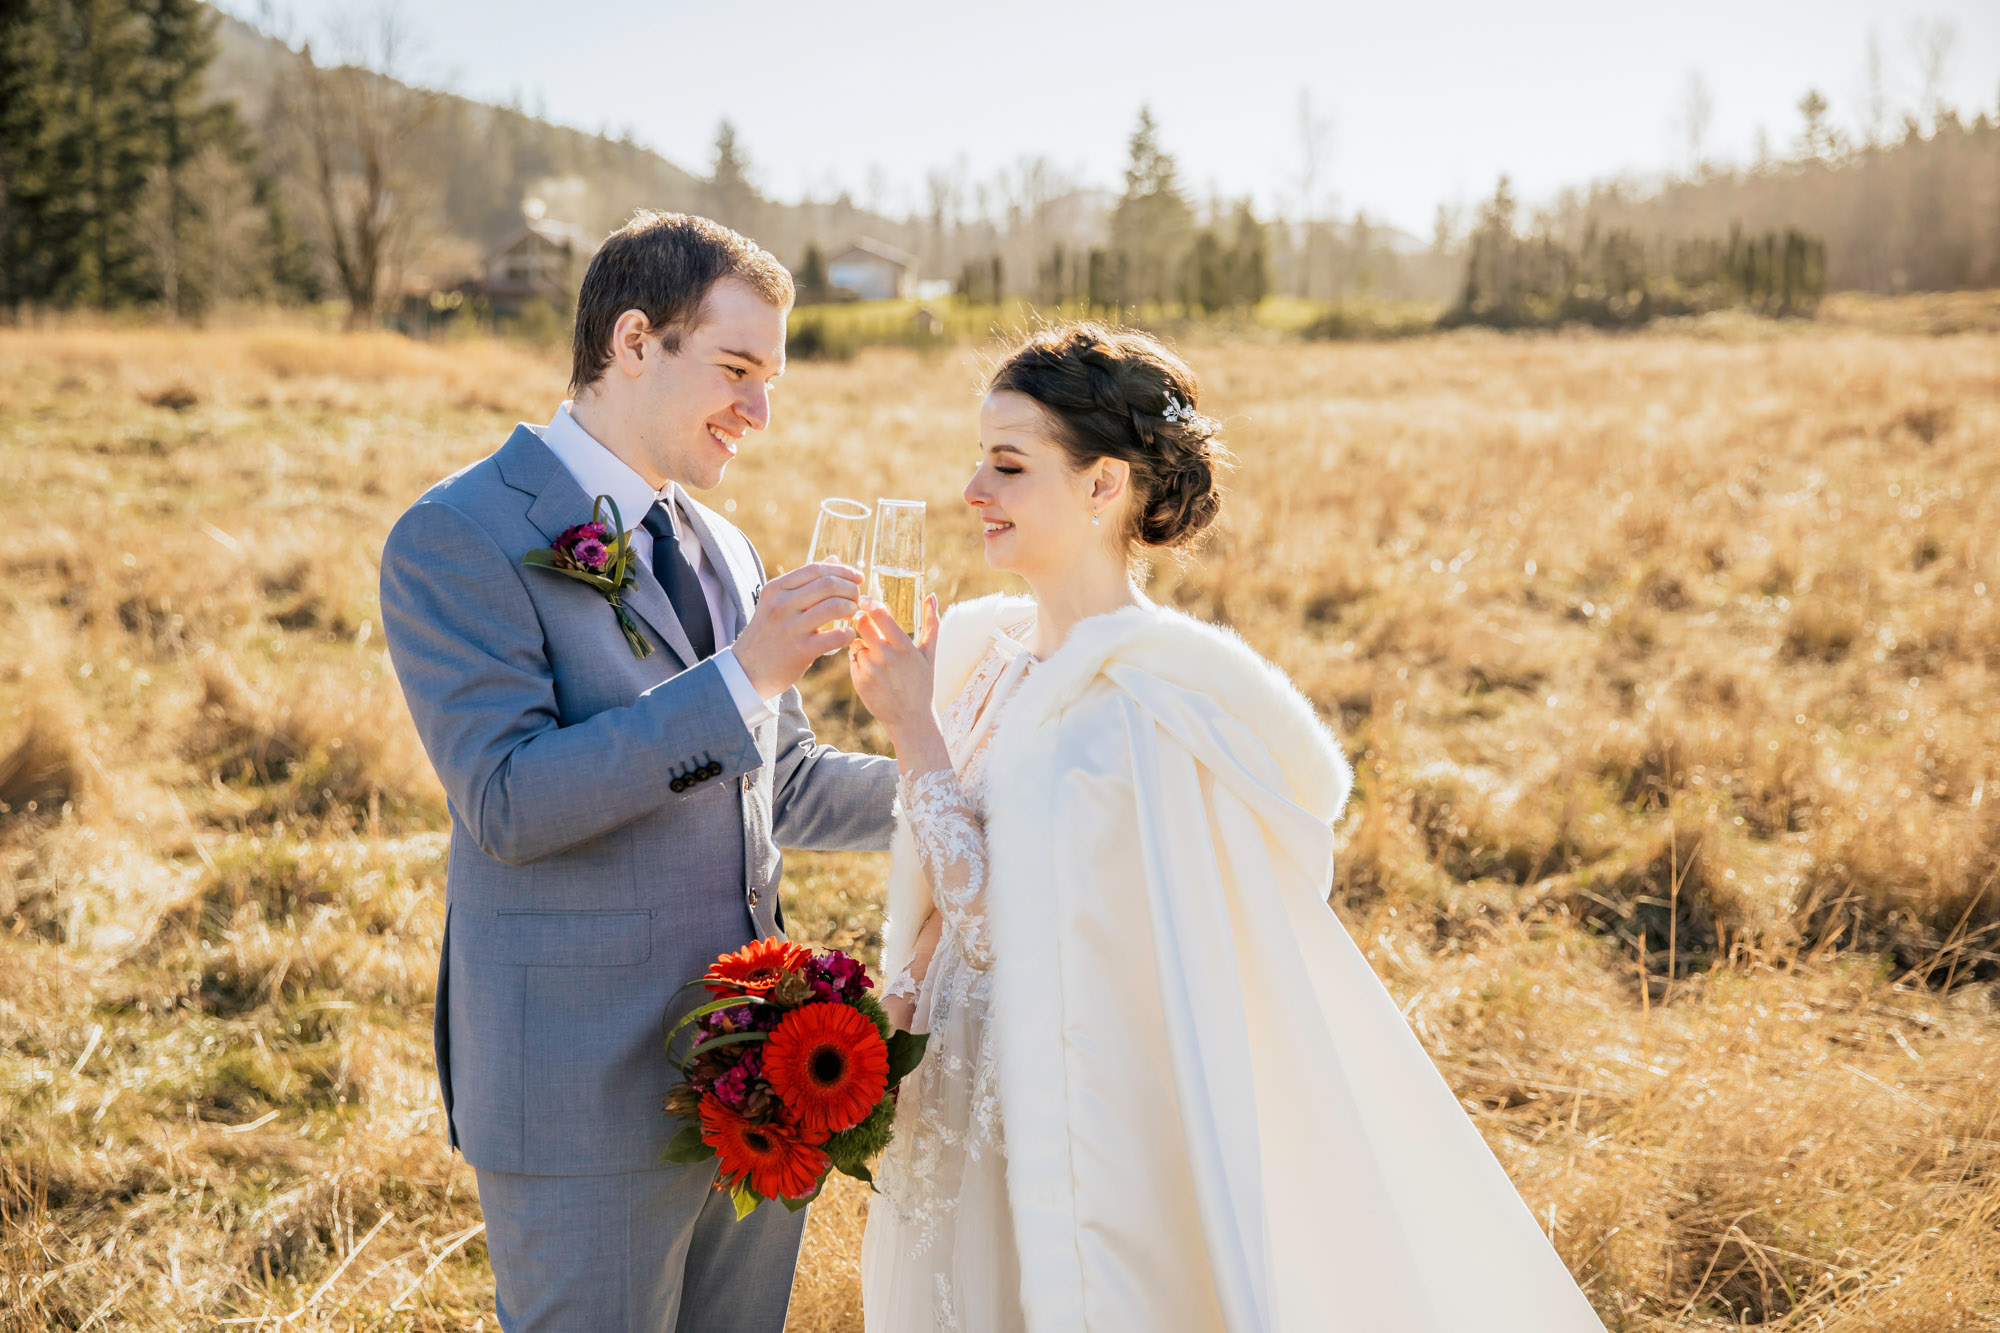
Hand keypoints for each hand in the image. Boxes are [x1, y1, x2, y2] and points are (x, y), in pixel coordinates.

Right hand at [731, 562, 862, 699]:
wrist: (747, 670)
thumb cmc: (769, 634)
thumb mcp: (778, 602)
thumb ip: (805, 582)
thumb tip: (833, 559)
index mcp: (776, 589)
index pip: (815, 569)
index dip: (842, 571)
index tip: (857, 577)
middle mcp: (781, 605)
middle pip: (828, 584)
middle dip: (851, 589)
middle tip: (857, 598)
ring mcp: (790, 628)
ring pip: (834, 606)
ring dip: (851, 609)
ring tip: (853, 614)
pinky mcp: (800, 651)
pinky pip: (835, 636)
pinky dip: (848, 634)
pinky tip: (847, 636)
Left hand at [848, 595, 939, 738]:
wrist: (911, 719)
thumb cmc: (922, 684)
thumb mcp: (929, 654)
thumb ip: (931, 624)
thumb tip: (931, 596)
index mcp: (903, 647)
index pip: (880, 615)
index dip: (869, 603)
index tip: (864, 598)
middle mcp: (886, 657)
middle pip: (861, 624)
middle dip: (860, 619)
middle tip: (862, 619)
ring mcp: (870, 669)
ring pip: (856, 642)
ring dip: (862, 644)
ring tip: (877, 657)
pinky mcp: (859, 681)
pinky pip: (852, 660)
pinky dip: (859, 661)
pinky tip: (873, 672)